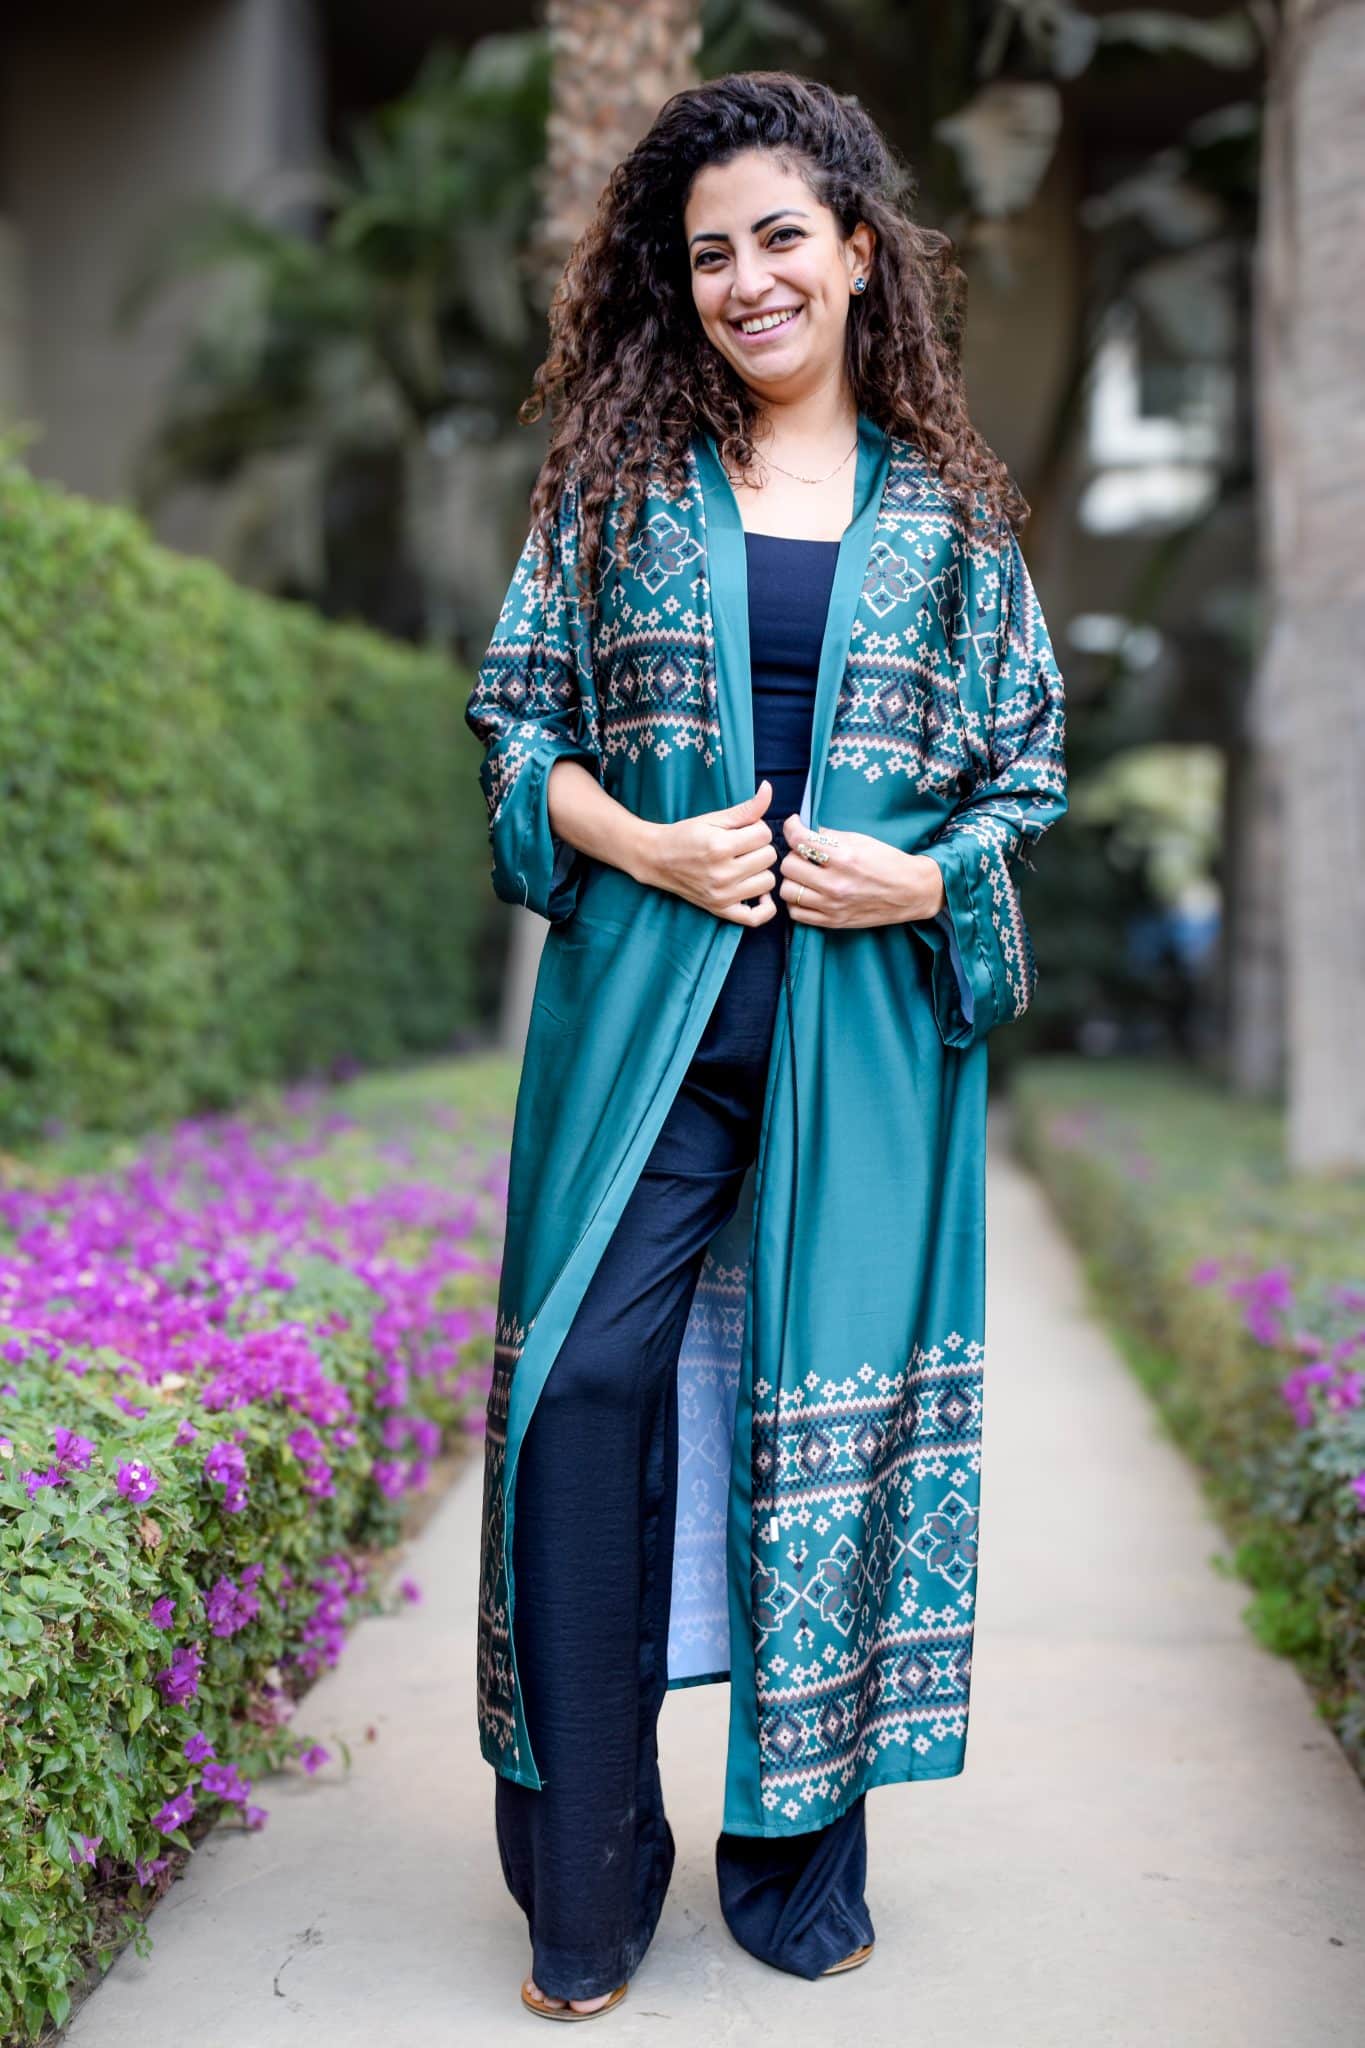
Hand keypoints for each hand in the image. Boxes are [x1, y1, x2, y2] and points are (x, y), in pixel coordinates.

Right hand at [636, 780, 779, 924]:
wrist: (656, 858)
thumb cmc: (685, 835)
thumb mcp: (714, 818)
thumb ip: (746, 808)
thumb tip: (769, 789)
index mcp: (720, 846)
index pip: (764, 834)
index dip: (757, 828)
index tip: (743, 830)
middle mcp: (723, 874)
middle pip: (769, 857)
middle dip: (759, 848)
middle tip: (742, 847)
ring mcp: (722, 895)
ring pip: (768, 882)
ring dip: (760, 871)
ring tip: (745, 865)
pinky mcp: (721, 910)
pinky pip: (756, 918)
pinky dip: (764, 906)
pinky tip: (757, 891)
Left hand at [778, 815, 946, 927]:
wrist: (911, 892)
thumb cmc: (888, 862)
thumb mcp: (862, 840)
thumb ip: (830, 836)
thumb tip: (806, 832)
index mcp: (844, 858)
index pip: (799, 840)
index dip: (791, 827)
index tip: (794, 825)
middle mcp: (835, 883)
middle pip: (788, 866)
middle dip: (793, 854)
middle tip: (803, 853)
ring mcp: (832, 906)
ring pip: (787, 891)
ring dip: (792, 879)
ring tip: (804, 874)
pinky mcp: (832, 922)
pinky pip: (796, 913)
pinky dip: (796, 902)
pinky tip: (807, 893)